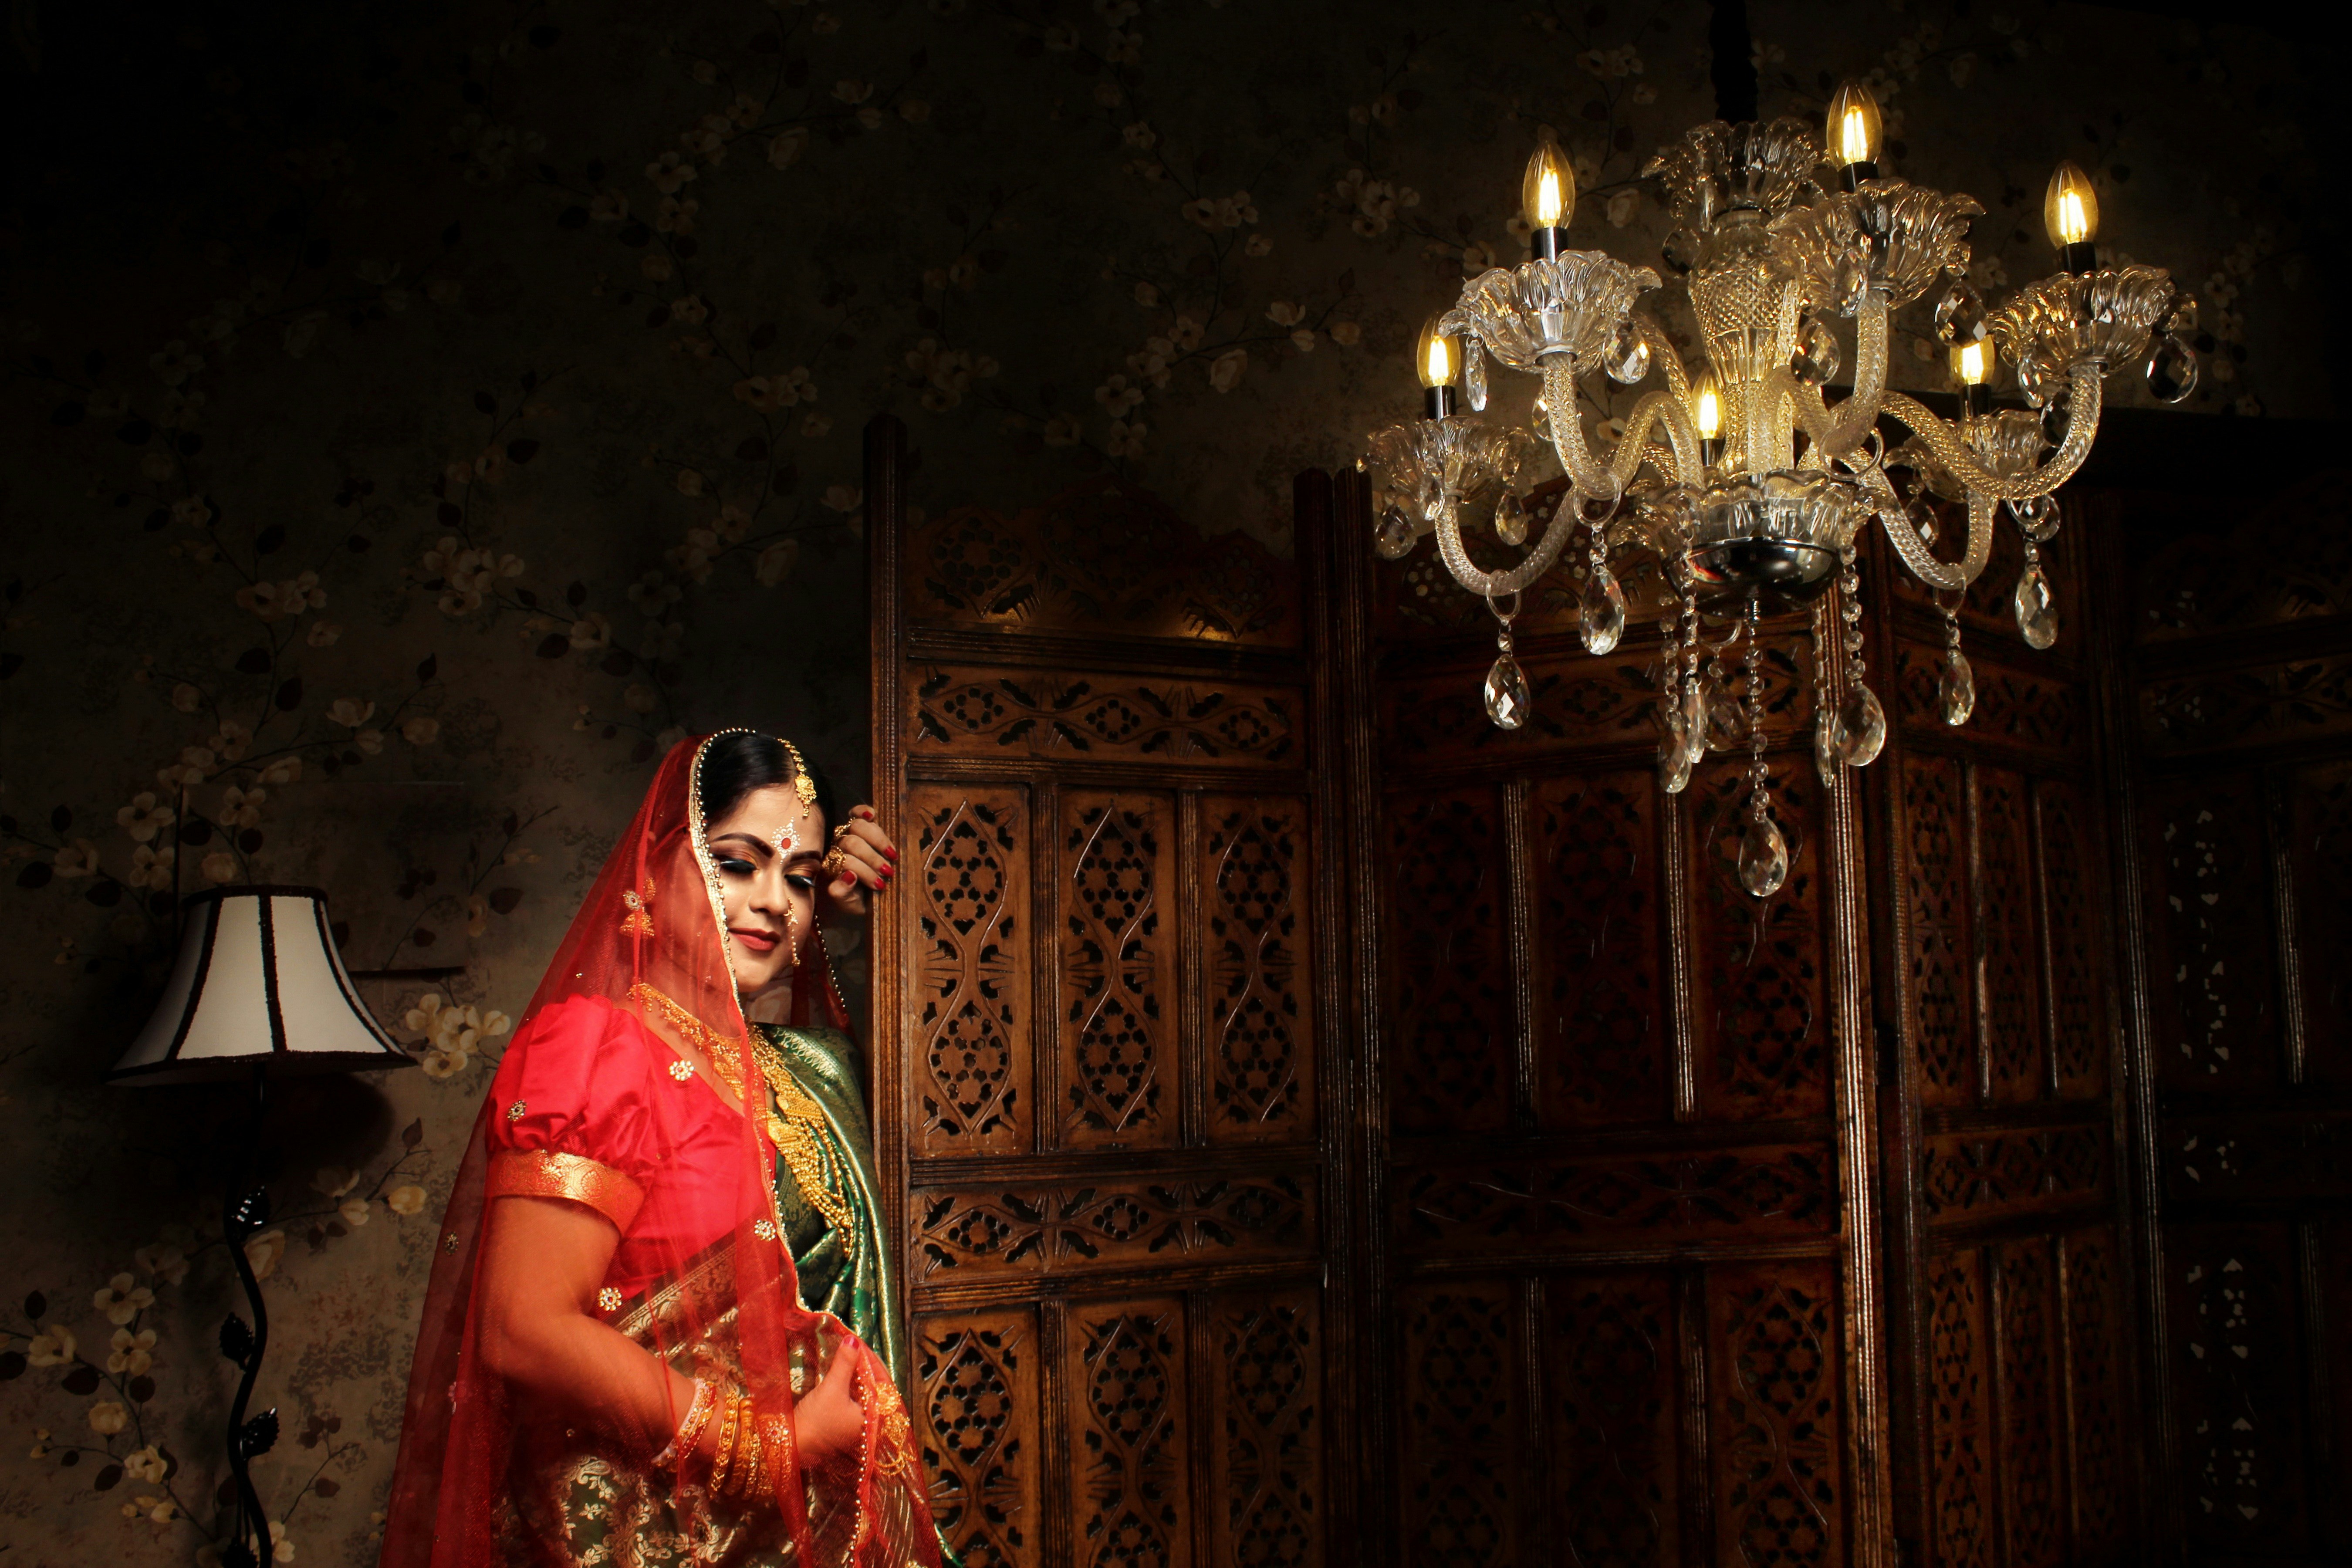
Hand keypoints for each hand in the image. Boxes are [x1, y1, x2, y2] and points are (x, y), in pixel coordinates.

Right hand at [789, 1350, 864, 1466]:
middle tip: (853, 1346)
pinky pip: (851, 1397)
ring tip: (847, 1354)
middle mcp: (868, 1419)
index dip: (873, 1360)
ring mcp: (854, 1421)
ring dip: (855, 1373)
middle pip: (873, 1385)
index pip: (883, 1382)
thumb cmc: (817, 1420)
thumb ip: (845, 1363)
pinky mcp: (841, 1421)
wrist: (793, 1444)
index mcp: (874, 1415)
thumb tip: (853, 1340)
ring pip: (862, 1390)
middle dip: (864, 1365)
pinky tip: (839, 1372)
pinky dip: (847, 1383)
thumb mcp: (832, 1388)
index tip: (860, 1344)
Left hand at [821, 804, 896, 914]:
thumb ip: (843, 894)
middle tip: (887, 872)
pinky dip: (864, 812)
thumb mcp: (850, 904)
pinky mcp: (861, 826)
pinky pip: (857, 813)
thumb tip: (848, 875)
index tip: (879, 885)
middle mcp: (837, 848)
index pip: (845, 860)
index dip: (864, 871)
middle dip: (872, 859)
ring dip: (879, 841)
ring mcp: (849, 834)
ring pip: (858, 826)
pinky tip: (873, 816)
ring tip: (891, 856)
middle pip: (852, 842)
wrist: (867, 897)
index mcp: (832, 866)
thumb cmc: (857, 900)